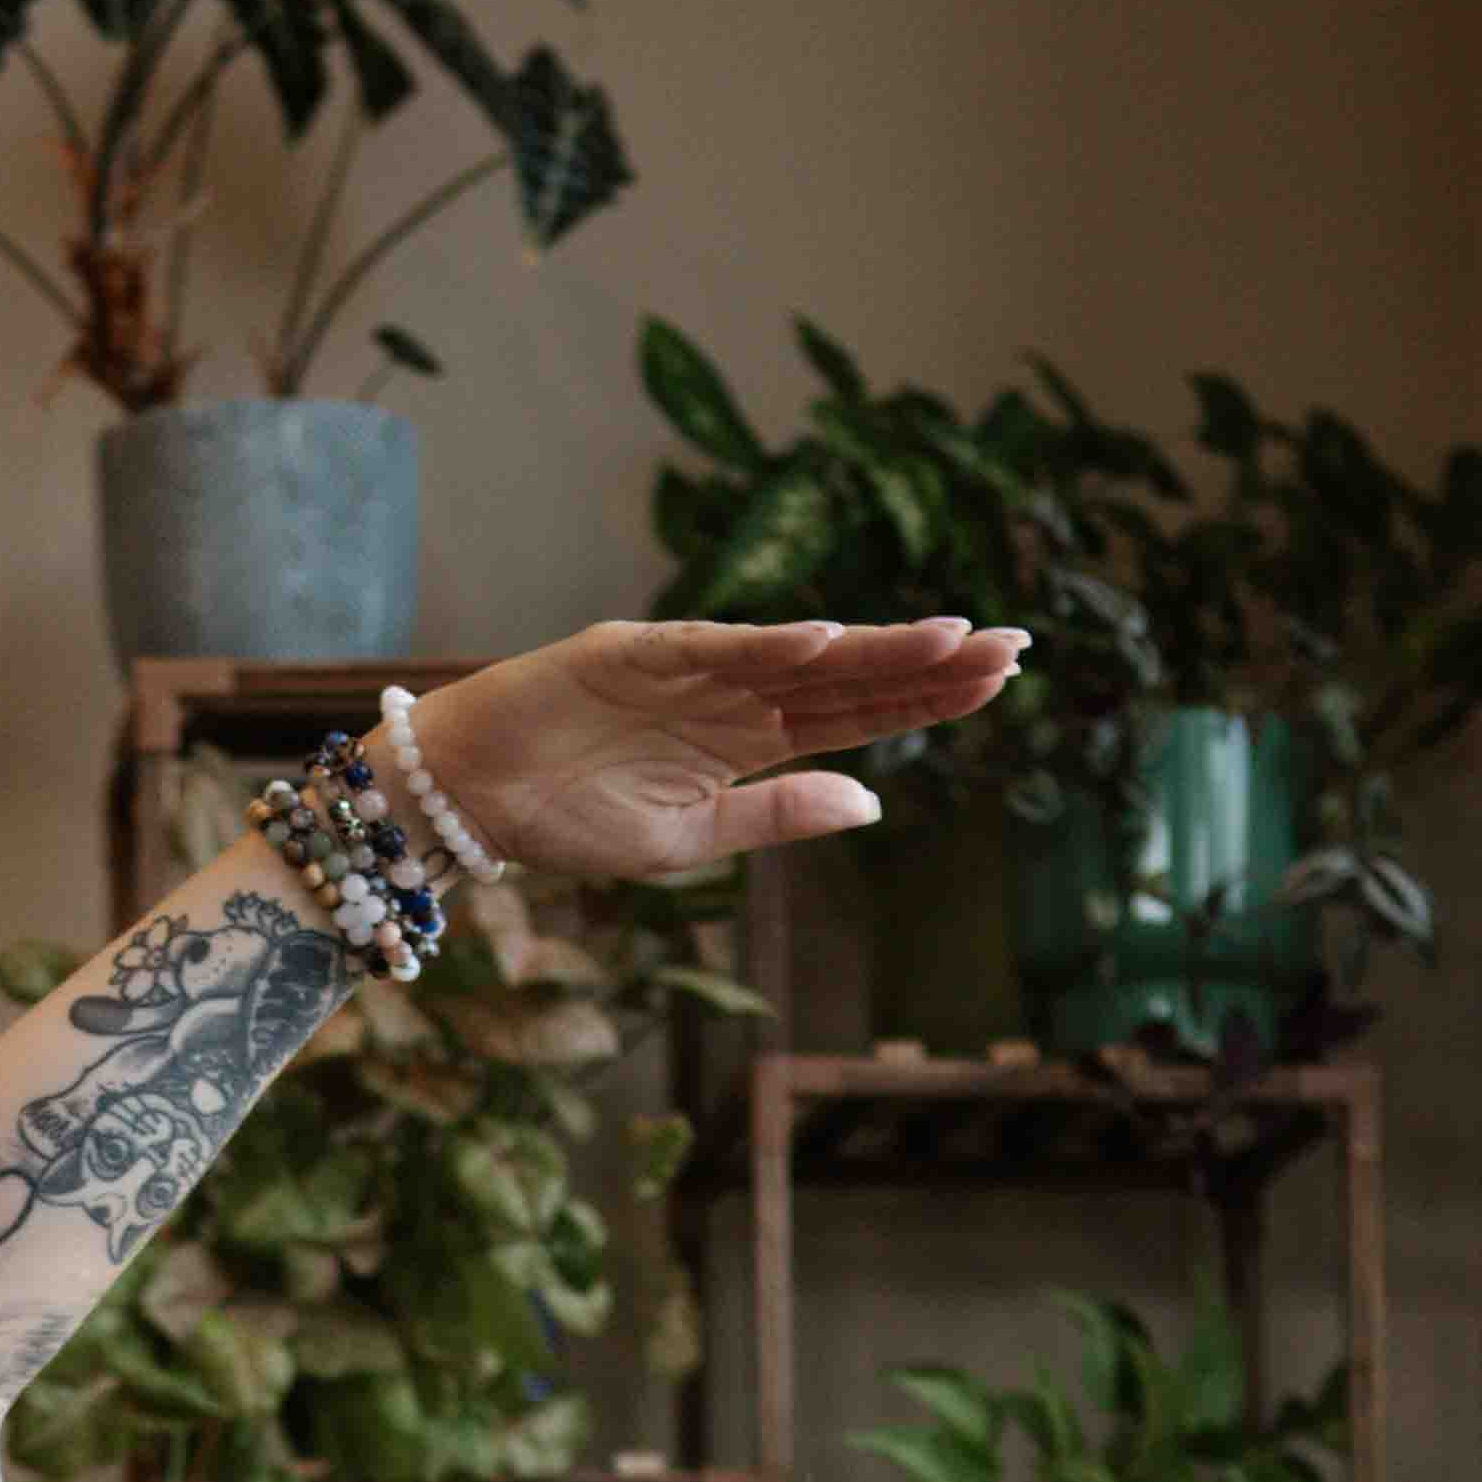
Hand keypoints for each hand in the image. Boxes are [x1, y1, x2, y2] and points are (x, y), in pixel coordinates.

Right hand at [403, 612, 1020, 885]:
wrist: (468, 800)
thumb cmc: (567, 821)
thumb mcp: (686, 842)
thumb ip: (776, 816)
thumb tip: (873, 806)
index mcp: (748, 742)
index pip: (857, 714)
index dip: (926, 697)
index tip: (1000, 680)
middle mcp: (732, 693)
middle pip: (849, 673)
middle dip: (929, 660)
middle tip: (1013, 646)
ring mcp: (687, 667)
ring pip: (799, 651)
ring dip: (872, 645)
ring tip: (949, 639)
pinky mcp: (631, 650)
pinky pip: (710, 646)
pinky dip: (764, 644)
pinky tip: (825, 642)